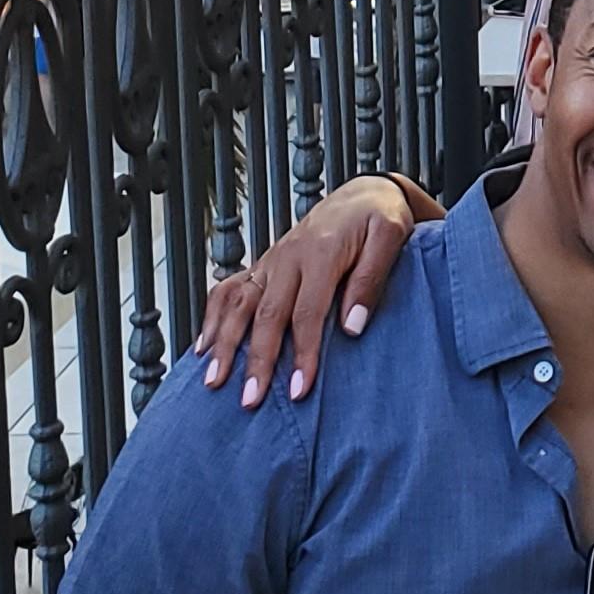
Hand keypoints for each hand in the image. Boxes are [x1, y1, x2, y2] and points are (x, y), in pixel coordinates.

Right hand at [195, 173, 426, 404]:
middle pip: (266, 314)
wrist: (363, 193)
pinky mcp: (263, 265)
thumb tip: (352, 327)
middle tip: (250, 400)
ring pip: (239, 304)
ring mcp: (271, 261)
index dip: (302, 353)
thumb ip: (371, 279)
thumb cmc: (380, 218)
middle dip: (256, 360)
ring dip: (224, 343)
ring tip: (214, 382)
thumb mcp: (391, 237)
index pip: (307, 311)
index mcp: (321, 252)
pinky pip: (228, 289)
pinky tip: (203, 347)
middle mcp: (288, 257)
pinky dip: (212, 317)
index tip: (300, 390)